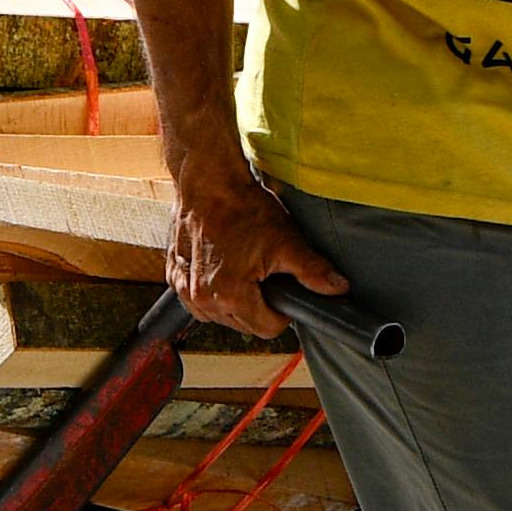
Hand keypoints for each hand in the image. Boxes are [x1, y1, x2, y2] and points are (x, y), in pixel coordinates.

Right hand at [167, 169, 345, 341]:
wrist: (208, 181)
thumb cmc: (242, 207)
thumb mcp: (286, 240)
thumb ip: (313, 270)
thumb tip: (337, 288)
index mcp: (231, 296)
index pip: (267, 329)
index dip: (281, 311)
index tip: (280, 287)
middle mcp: (202, 298)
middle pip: (243, 324)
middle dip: (258, 305)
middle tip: (263, 273)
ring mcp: (184, 288)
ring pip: (220, 315)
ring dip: (234, 300)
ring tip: (242, 268)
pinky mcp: (174, 276)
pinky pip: (198, 300)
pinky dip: (211, 290)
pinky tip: (221, 267)